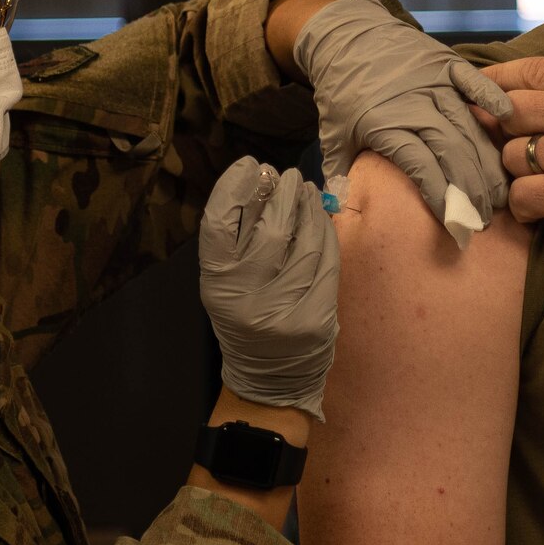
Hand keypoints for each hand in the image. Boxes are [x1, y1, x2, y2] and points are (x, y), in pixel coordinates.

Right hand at [198, 157, 338, 419]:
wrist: (270, 378)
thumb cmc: (244, 318)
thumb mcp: (225, 283)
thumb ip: (236, 239)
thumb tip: (262, 181)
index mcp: (217, 284)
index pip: (220, 223)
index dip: (235, 187)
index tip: (250, 166)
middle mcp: (247, 296)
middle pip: (269, 228)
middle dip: (281, 194)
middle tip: (286, 176)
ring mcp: (285, 308)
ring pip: (304, 241)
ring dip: (308, 208)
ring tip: (305, 190)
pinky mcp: (317, 316)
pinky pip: (326, 261)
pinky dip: (325, 232)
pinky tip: (321, 217)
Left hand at [293, 0, 513, 226]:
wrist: (344, 36)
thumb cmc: (340, 91)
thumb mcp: (331, 134)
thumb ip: (339, 173)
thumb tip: (338, 211)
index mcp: (385, 125)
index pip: (421, 167)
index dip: (441, 196)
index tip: (456, 222)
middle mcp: (415, 105)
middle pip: (452, 151)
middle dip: (472, 188)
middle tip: (487, 215)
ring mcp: (433, 82)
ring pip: (467, 125)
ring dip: (487, 159)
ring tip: (501, 190)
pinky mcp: (446, 63)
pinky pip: (473, 81)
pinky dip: (491, 96)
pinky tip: (508, 117)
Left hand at [480, 56, 543, 247]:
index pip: (537, 71)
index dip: (501, 79)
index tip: (480, 87)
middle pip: (513, 110)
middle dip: (498, 125)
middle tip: (493, 139)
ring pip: (513, 155)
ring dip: (513, 169)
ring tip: (526, 179)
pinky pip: (526, 196)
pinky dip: (522, 206)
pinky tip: (533, 211)